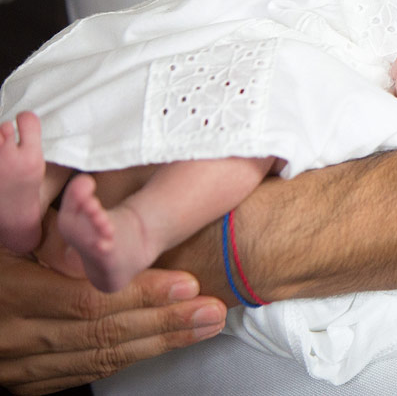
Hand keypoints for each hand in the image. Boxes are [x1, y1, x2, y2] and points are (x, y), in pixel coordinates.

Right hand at [0, 214, 225, 395]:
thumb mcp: (7, 227)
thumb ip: (43, 213)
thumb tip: (84, 184)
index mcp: (9, 290)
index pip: (86, 301)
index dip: (141, 294)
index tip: (187, 282)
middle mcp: (11, 334)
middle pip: (101, 333)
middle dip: (165, 323)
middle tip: (212, 310)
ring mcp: (15, 364)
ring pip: (97, 357)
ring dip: (157, 343)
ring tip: (203, 325)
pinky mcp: (24, 380)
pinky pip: (82, 371)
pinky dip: (126, 357)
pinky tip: (162, 342)